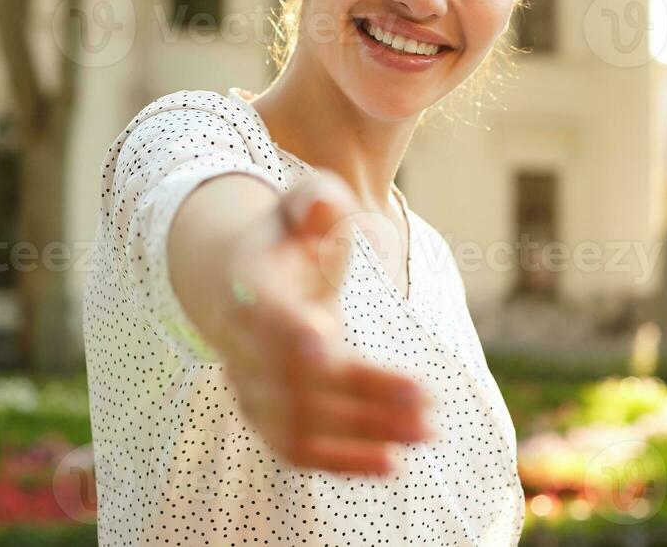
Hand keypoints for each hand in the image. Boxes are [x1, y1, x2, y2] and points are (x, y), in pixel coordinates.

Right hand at [217, 170, 433, 474]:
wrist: (239, 278)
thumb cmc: (291, 236)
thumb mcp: (304, 203)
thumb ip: (314, 200)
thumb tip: (320, 206)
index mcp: (250, 289)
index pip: (267, 317)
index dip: (292, 333)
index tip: (328, 346)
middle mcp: (243, 345)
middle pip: (296, 381)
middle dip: (361, 396)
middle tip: (426, 404)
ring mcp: (251, 386)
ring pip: (299, 424)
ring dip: (362, 435)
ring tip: (426, 432)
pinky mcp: (267, 416)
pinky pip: (298, 450)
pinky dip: (341, 462)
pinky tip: (392, 464)